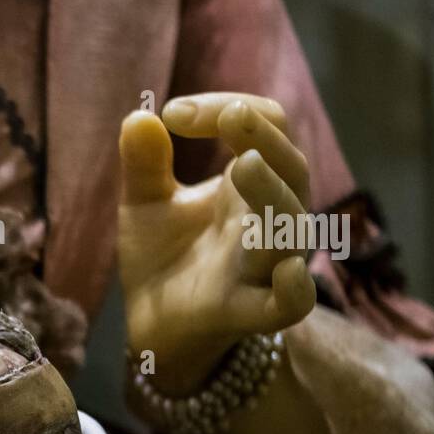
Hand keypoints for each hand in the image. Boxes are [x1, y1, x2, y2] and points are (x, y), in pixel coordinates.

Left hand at [117, 92, 316, 394]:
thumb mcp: (143, 203)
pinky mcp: (249, 312)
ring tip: (244, 165)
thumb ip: (143, 164)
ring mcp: (263, 266)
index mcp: (249, 184)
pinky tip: (288, 270)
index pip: (265, 128)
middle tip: (230, 115)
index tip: (171, 113)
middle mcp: (268, 219)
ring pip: (291, 228)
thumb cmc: (163, 255)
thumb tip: (137, 115)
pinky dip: (296, 291)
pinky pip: (291, 306)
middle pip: (291, 169)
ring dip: (273, 194)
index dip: (229, 110)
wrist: (153, 323)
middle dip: (264, 138)